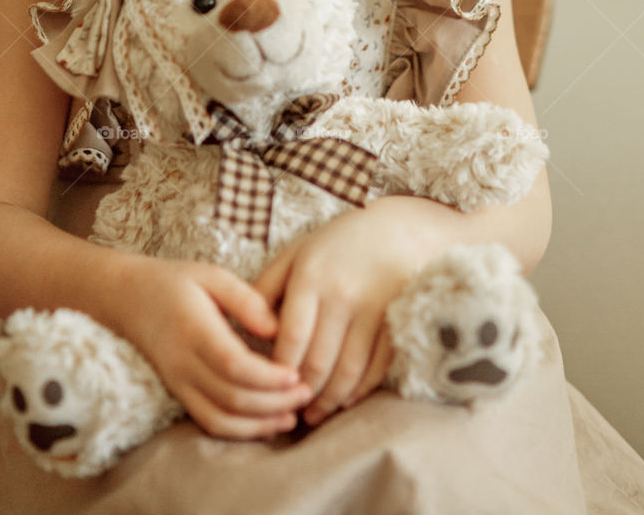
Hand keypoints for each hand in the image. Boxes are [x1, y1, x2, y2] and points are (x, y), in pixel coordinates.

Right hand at [114, 256, 313, 438]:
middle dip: (274, 402)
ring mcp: (179, 383)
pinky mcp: (179, 394)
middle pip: (232, 396)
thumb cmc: (175, 282)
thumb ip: (246, 299)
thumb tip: (277, 329)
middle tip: (308, 392)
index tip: (297, 373)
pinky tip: (267, 423)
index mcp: (194, 329)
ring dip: (260, 423)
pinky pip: (209, 422)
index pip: (232, 364)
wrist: (128, 298)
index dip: (267, 376)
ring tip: (294, 414)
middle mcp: (183, 363)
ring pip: (221, 418)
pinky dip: (240, 431)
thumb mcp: (211, 275)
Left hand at [254, 200, 424, 425]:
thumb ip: (266, 288)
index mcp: (311, 276)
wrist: (397, 229)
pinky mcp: (397, 321)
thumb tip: (246, 331)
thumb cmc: (336, 244)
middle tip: (288, 411)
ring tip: (314, 415)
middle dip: (301, 393)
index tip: (267, 387)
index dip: (279, 370)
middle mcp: (342, 294)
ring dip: (329, 400)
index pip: (291, 337)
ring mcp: (373, 309)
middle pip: (318, 360)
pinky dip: (360, 390)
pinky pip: (377, 367)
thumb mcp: (296, 253)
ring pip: (348, 371)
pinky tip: (345, 400)